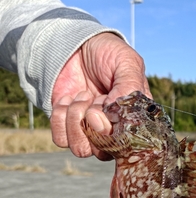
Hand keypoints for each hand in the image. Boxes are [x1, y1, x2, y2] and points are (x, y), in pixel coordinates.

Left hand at [51, 32, 151, 159]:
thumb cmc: (108, 53)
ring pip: (81, 150)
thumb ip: (129, 87)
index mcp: (133, 120)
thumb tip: (115, 112)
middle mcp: (112, 131)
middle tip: (94, 98)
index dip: (114, 131)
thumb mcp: (127, 63)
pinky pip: (61, 139)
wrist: (76, 44)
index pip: (128, 145)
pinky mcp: (66, 127)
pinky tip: (68, 98)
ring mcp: (89, 131)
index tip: (105, 104)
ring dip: (77, 121)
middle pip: (103, 154)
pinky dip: (60, 118)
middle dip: (94, 126)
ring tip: (82, 96)